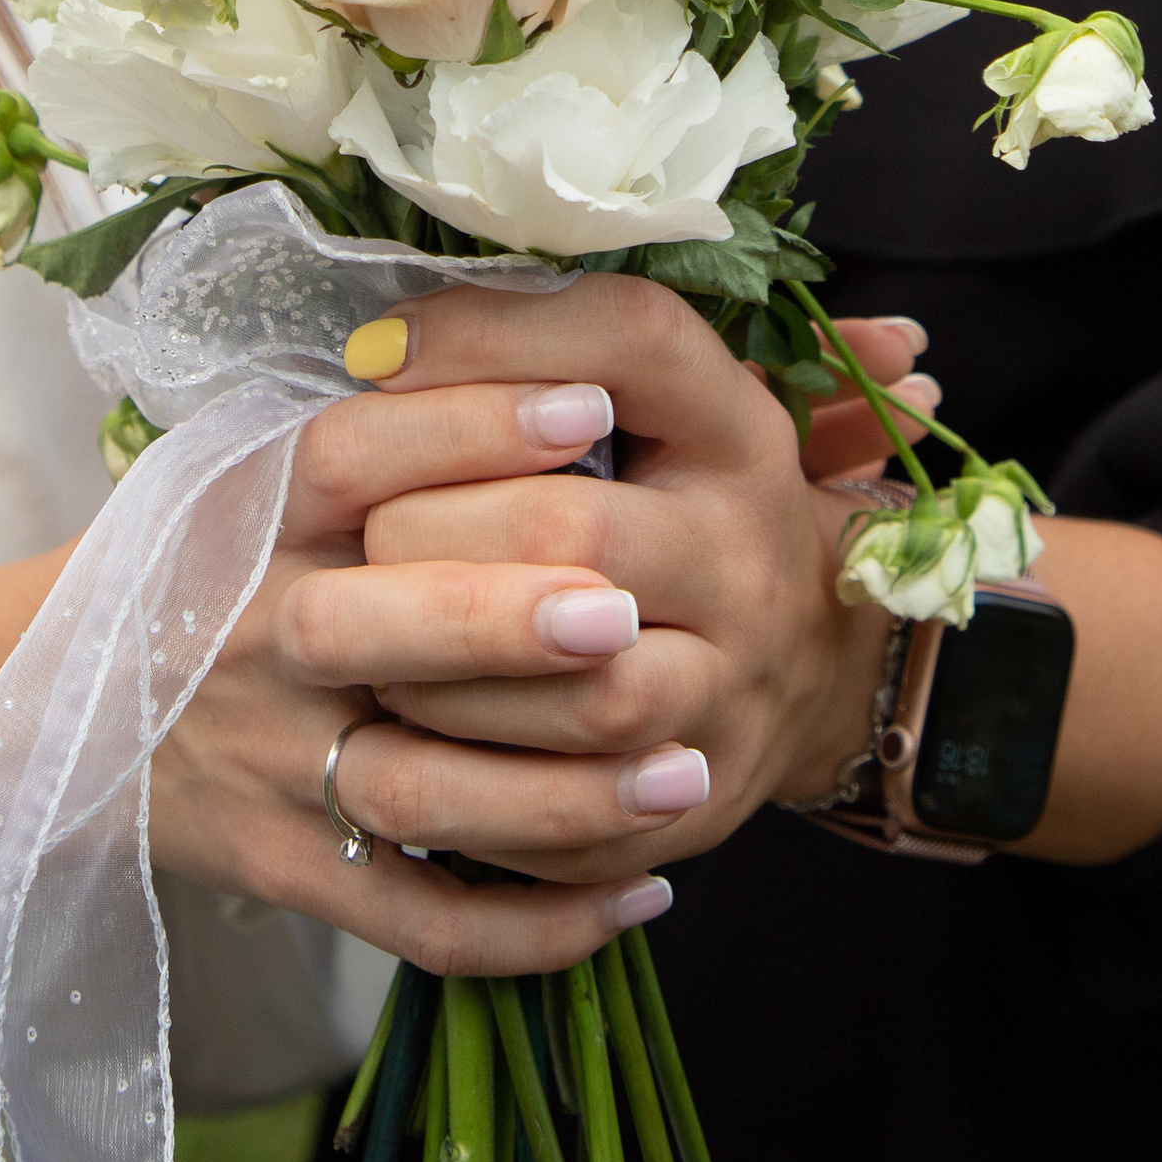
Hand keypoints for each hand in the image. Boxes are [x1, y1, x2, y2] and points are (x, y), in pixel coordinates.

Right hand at [146, 366, 718, 972]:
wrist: (43, 709)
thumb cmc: (190, 568)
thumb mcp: (246, 478)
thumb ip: (374, 441)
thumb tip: (550, 368)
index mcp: (258, 517)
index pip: (353, 454)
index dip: (465, 425)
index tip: (587, 406)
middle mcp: (266, 636)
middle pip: (376, 625)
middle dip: (499, 623)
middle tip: (621, 611)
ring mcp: (276, 763)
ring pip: (420, 791)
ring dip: (560, 796)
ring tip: (681, 768)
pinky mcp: (294, 869)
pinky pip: (420, 919)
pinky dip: (532, 925)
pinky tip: (638, 893)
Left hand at [348, 286, 1161, 869]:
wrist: (802, 658)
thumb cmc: (675, 498)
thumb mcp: (645, 398)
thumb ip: (535, 344)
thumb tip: (375, 344)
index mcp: (733, 427)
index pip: (632, 339)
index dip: (492, 338)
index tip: (373, 352)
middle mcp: (744, 556)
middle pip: (573, 530)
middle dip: (433, 534)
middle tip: (360, 538)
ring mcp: (731, 691)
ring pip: (580, 698)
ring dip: (446, 681)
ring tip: (369, 654)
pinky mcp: (691, 805)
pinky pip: (570, 823)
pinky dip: (471, 796)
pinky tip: (402, 750)